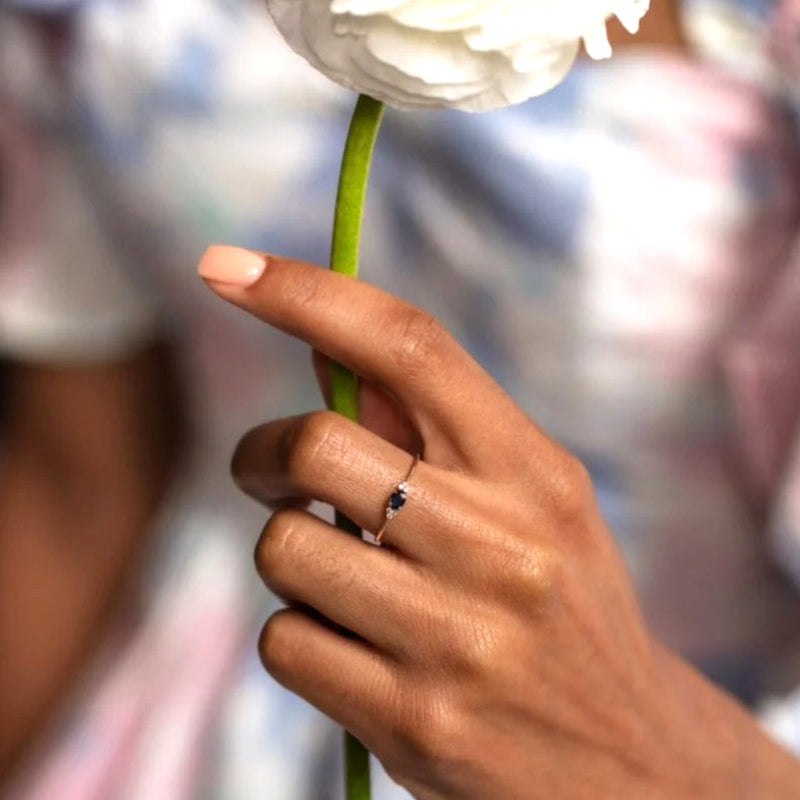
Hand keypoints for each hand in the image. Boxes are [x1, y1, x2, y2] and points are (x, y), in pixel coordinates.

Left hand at [200, 245, 799, 799]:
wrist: (626, 762)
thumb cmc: (561, 607)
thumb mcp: (532, 505)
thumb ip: (430, 427)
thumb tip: (316, 349)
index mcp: (533, 471)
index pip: (409, 346)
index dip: (307, 293)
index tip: (225, 269)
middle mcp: (503, 544)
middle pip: (315, 444)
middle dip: (264, 453)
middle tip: (274, 471)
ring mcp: (459, 639)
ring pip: (285, 549)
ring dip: (289, 554)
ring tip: (344, 580)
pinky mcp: (414, 722)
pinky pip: (286, 642)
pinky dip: (299, 636)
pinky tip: (357, 653)